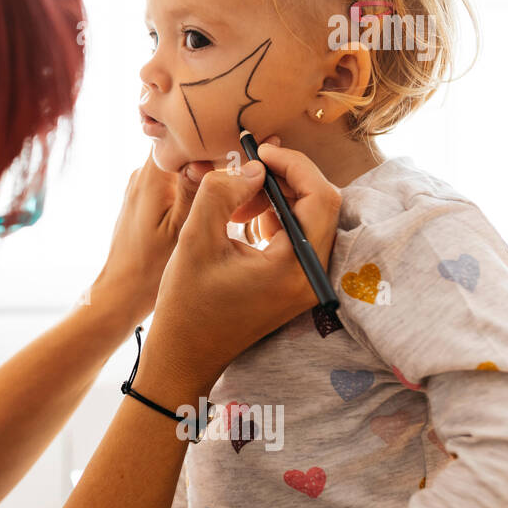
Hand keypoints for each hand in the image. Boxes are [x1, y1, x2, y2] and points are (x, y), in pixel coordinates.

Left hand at [90, 147, 234, 324]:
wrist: (120, 292)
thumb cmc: (149, 268)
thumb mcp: (181, 231)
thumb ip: (195, 192)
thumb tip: (212, 158)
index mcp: (151, 176)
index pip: (184, 136)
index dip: (215, 138)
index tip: (245, 147)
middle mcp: (143, 175)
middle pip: (185, 149)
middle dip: (216, 157)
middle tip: (249, 172)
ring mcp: (143, 187)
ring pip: (181, 166)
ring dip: (207, 175)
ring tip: (237, 189)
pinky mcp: (146, 200)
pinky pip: (175, 183)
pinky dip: (195, 189)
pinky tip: (214, 206)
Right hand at [142, 142, 341, 392]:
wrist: (185, 355)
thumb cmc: (186, 305)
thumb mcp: (195, 241)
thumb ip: (221, 194)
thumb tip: (252, 167)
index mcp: (295, 268)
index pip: (321, 198)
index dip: (294, 166)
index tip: (260, 152)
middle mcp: (311, 277)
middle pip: (320, 206)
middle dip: (284, 180)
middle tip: (245, 171)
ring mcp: (305, 283)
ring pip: (309, 219)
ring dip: (276, 198)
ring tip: (235, 201)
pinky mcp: (294, 284)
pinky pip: (297, 237)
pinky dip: (274, 218)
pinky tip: (240, 219)